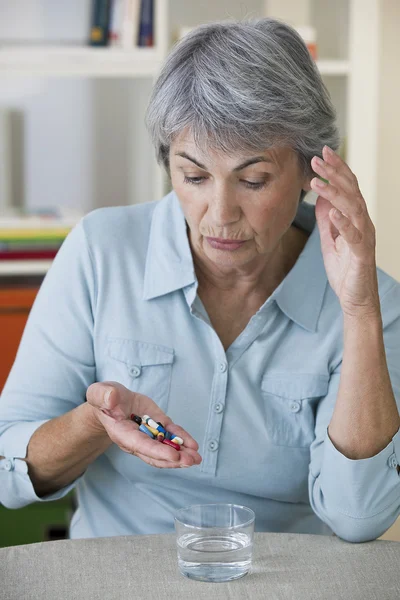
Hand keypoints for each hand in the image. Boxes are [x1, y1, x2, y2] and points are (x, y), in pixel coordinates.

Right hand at [86, 380, 201, 467]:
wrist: (111, 400)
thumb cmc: (103, 398)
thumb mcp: (99, 393)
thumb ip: (104, 396)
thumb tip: (111, 399)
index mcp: (121, 433)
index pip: (140, 445)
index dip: (157, 451)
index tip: (173, 455)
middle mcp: (136, 439)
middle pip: (155, 454)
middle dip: (174, 459)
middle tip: (191, 461)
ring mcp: (148, 434)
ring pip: (165, 448)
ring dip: (182, 454)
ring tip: (196, 458)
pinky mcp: (157, 425)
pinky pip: (170, 434)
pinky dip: (182, 439)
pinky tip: (193, 445)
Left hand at [310, 146, 379, 317]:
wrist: (355, 298)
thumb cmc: (345, 270)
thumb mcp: (329, 241)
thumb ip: (326, 221)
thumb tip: (320, 200)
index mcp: (355, 219)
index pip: (348, 188)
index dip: (336, 170)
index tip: (322, 153)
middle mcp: (363, 224)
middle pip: (351, 192)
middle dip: (334, 173)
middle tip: (317, 158)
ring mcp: (364, 238)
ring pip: (353, 209)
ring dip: (335, 193)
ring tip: (317, 181)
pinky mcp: (362, 255)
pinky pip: (354, 236)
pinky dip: (343, 224)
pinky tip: (332, 212)